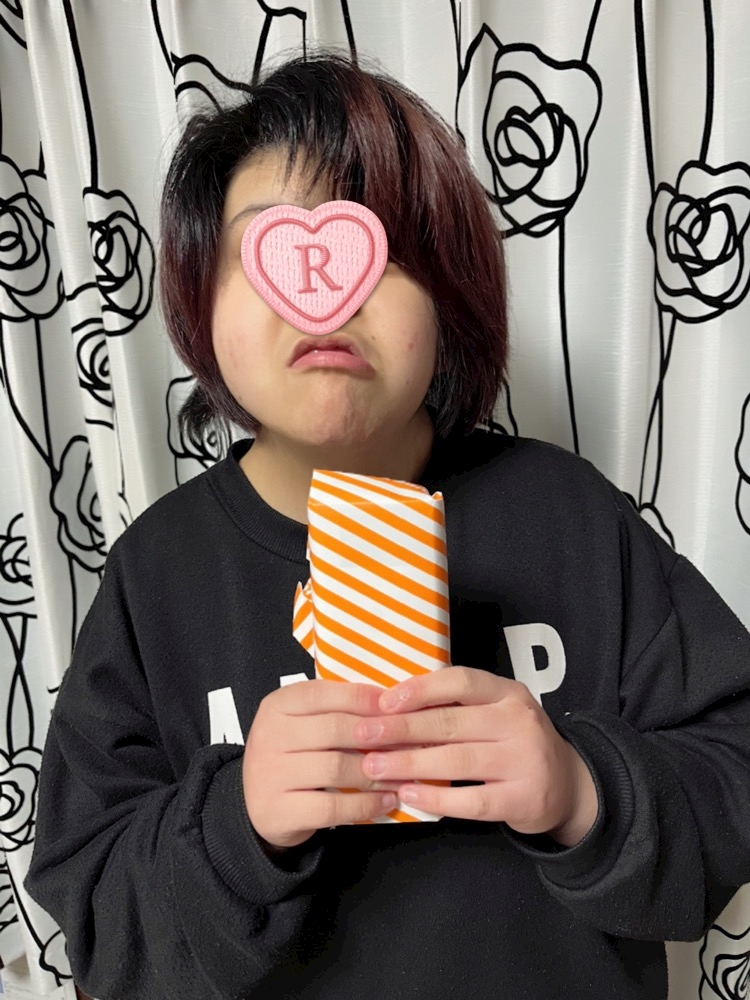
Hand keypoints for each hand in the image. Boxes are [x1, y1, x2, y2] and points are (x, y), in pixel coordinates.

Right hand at [243, 680, 401, 850]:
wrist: (259, 804)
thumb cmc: (294, 757)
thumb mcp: (306, 724)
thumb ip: (338, 711)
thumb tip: (391, 704)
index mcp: (278, 705)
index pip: (325, 693)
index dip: (364, 699)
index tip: (397, 708)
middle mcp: (269, 735)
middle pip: (334, 729)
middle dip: (377, 736)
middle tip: (409, 744)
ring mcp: (269, 774)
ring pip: (336, 768)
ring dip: (377, 773)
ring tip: (402, 776)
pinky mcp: (277, 810)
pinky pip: (331, 807)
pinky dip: (364, 805)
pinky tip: (385, 801)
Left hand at [353, 667, 598, 846]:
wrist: (568, 787)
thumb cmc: (514, 743)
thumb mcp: (496, 712)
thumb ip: (457, 707)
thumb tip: (390, 706)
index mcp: (508, 693)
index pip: (461, 681)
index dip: (420, 689)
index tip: (384, 701)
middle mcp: (519, 721)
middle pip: (451, 722)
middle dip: (401, 729)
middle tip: (363, 735)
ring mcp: (525, 761)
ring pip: (457, 761)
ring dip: (409, 764)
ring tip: (374, 767)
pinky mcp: (524, 798)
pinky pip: (472, 800)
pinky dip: (436, 799)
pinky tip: (408, 796)